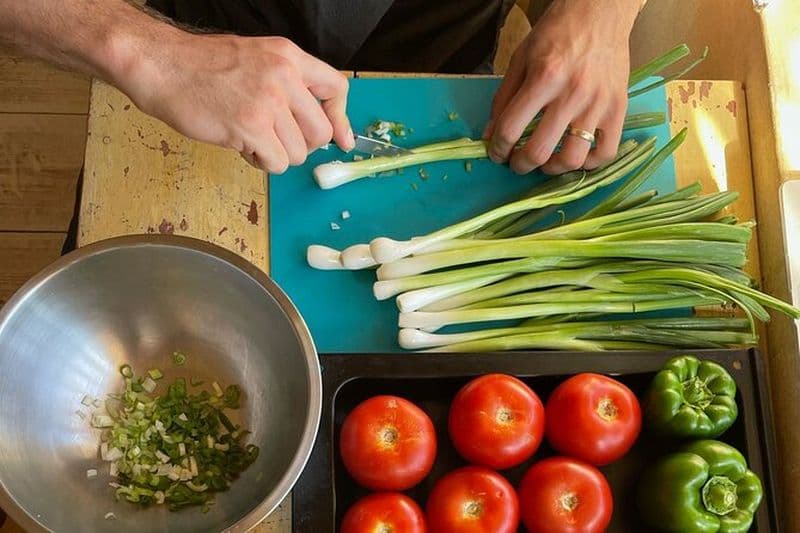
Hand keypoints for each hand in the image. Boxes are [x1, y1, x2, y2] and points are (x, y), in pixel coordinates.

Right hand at [121, 33, 353, 173]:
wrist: (161, 66)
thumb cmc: (202, 68)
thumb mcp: (256, 59)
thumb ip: (288, 84)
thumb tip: (316, 124)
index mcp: (289, 56)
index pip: (336, 88)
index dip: (340, 120)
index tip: (341, 140)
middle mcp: (284, 76)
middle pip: (320, 132)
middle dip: (301, 145)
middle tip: (277, 140)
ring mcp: (268, 102)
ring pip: (298, 153)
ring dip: (275, 154)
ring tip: (249, 137)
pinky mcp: (251, 127)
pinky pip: (276, 162)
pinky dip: (260, 162)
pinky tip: (240, 144)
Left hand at [484, 0, 638, 174]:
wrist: (599, 14)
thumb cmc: (556, 35)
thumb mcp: (520, 60)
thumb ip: (502, 100)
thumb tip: (490, 137)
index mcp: (544, 78)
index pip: (510, 129)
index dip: (497, 149)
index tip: (496, 153)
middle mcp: (573, 93)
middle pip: (540, 151)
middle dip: (520, 165)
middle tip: (516, 162)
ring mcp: (598, 104)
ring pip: (573, 158)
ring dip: (552, 169)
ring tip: (545, 161)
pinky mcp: (619, 109)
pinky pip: (605, 153)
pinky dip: (588, 164)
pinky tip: (575, 156)